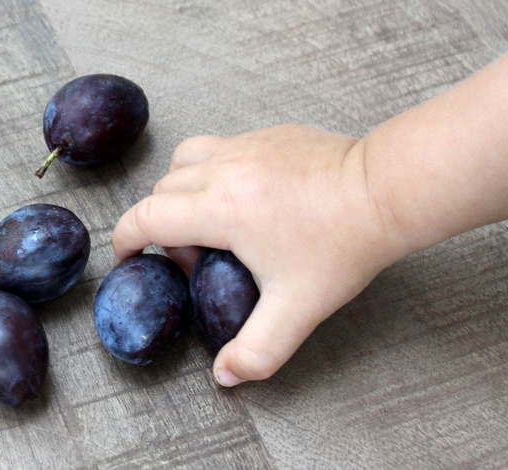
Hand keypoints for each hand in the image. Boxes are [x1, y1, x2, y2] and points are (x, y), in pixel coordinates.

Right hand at [112, 125, 402, 385]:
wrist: (384, 190)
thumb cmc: (342, 244)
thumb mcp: (298, 308)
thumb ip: (257, 350)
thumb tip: (225, 375)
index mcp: (220, 208)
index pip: (146, 217)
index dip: (125, 238)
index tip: (129, 256)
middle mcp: (222, 168)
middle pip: (162, 191)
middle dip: (164, 226)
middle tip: (198, 258)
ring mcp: (244, 145)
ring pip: (183, 160)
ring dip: (182, 191)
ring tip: (213, 221)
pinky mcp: (265, 134)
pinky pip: (218, 147)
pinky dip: (213, 172)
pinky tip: (248, 199)